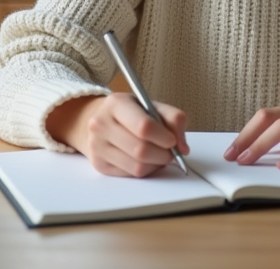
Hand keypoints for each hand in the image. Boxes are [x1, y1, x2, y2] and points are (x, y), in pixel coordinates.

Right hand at [45, 93, 188, 177]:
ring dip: (156, 164)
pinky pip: (130, 175)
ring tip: (159, 155)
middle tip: (171, 152)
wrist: (100, 120)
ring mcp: (97, 146)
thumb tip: (183, 147)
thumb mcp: (151, 105)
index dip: (163, 137)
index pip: (144, 126)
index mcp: (116, 104)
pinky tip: (146, 160)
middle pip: (141, 150)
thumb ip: (173, 119)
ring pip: (137, 167)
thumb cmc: (130, 112)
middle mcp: (101, 124)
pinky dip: (145, 170)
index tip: (173, 140)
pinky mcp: (99, 165)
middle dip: (163, 154)